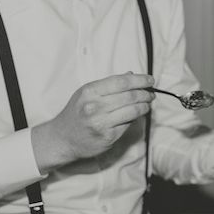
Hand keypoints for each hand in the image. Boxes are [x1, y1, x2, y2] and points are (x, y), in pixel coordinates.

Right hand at [33, 72, 154, 171]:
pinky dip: (135, 118)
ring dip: (144, 106)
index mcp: (90, 91)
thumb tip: (131, 75)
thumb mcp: (87, 93)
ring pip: (133, 111)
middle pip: (130, 96)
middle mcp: (95, 107)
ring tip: (147, 104)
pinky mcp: (108, 137)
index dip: (139, 80)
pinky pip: (128, 125)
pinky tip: (136, 115)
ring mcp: (101, 123)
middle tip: (150, 93)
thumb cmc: (76, 113)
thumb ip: (108, 84)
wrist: (62, 138)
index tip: (149, 80)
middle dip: (145, 93)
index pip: (121, 82)